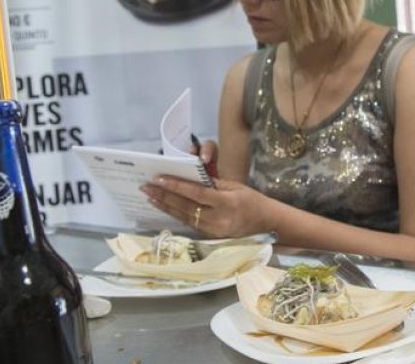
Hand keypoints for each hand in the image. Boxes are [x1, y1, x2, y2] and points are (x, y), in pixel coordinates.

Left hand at [141, 176, 268, 238]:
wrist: (268, 225)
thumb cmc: (254, 202)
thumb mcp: (237, 187)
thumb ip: (214, 184)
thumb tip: (191, 178)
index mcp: (227, 203)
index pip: (196, 193)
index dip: (176, 186)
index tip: (159, 179)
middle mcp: (218, 219)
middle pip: (185, 206)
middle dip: (164, 196)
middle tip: (146, 187)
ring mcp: (213, 230)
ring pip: (183, 216)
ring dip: (165, 206)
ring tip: (150, 196)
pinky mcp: (209, 237)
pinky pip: (189, 223)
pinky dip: (175, 214)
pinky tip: (165, 207)